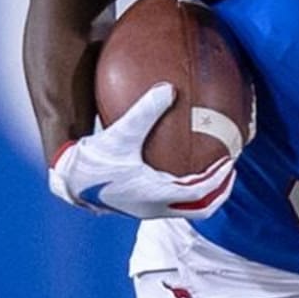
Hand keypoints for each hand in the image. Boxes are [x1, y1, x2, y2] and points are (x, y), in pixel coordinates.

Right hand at [47, 83, 235, 219]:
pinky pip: (174, 202)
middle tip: (230, 170)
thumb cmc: (92, 158)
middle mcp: (155, 208)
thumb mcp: (121, 131)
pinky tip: (185, 165)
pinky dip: (188, 190)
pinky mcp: (141, 205)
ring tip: (215, 170)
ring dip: (206, 194)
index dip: (220, 178)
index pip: (201, 193)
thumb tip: (169, 87)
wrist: (68, 180)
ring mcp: (148, 210)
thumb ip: (145, 109)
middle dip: (220, 192)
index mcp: (155, 194)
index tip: (230, 161)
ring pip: (188, 209)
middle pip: (202, 209)